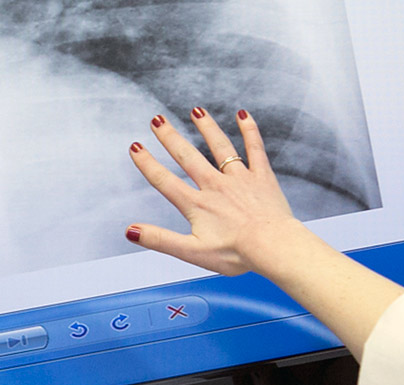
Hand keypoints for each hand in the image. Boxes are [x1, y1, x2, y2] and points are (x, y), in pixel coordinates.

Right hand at [125, 109, 307, 276]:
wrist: (273, 248)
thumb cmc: (235, 254)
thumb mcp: (191, 252)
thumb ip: (160, 240)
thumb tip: (131, 231)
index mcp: (197, 205)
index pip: (165, 181)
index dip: (147, 164)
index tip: (135, 147)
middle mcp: (215, 186)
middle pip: (188, 157)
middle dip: (170, 137)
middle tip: (157, 120)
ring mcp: (240, 179)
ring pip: (220, 147)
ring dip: (206, 127)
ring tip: (196, 111)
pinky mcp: (262, 177)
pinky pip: (255, 149)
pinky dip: (249, 130)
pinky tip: (242, 114)